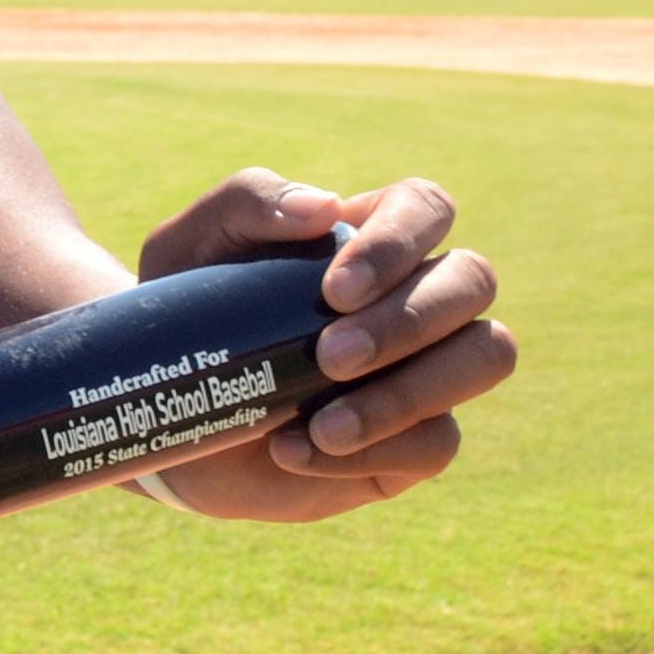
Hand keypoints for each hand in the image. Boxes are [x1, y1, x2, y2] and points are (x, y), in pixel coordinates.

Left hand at [133, 171, 513, 523]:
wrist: (168, 414)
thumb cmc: (190, 316)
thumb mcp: (186, 248)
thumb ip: (245, 203)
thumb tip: (322, 208)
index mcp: (370, 236)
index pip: (426, 207)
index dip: (399, 242)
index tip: (333, 289)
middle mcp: (415, 296)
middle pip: (474, 280)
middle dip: (407, 321)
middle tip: (329, 356)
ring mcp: (426, 369)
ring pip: (485, 356)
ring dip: (409, 392)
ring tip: (325, 424)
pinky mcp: (415, 441)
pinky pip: (437, 443)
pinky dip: (371, 450)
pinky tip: (295, 451)